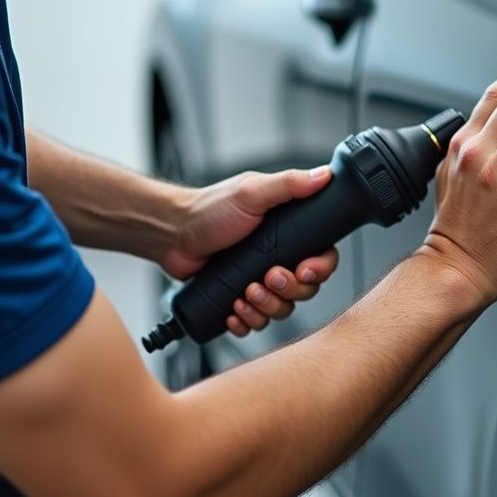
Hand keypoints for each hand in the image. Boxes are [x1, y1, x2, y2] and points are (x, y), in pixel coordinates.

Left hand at [162, 169, 339, 337]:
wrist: (172, 234)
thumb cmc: (208, 209)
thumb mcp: (252, 192)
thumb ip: (289, 184)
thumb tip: (323, 175)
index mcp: (289, 233)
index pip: (322, 257)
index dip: (319, 269)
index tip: (305, 271)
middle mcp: (278, 257)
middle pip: (305, 288)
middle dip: (289, 290)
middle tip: (268, 278)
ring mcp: (259, 279)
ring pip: (281, 308)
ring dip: (267, 307)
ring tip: (246, 293)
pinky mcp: (240, 297)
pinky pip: (256, 320)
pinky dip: (248, 321)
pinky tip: (235, 310)